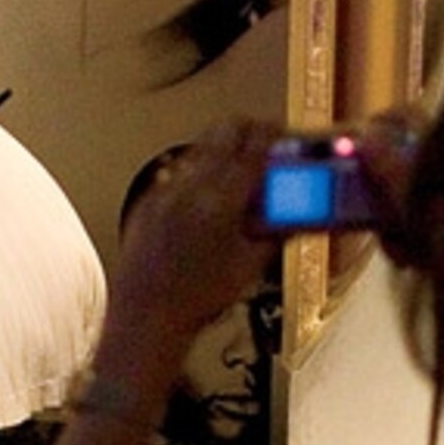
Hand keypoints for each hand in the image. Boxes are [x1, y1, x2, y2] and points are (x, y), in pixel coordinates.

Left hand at [115, 123, 281, 348]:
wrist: (148, 315)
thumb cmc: (197, 298)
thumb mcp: (251, 264)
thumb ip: (276, 229)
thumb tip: (295, 211)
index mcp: (223, 198)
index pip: (256, 144)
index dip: (275, 134)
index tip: (283, 135)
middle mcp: (191, 186)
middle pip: (225, 129)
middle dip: (248, 130)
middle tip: (263, 141)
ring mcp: (165, 190)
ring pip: (199, 147)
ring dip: (222, 150)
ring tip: (236, 173)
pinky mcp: (147, 202)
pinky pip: (176, 173)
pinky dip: (197, 175)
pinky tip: (205, 199)